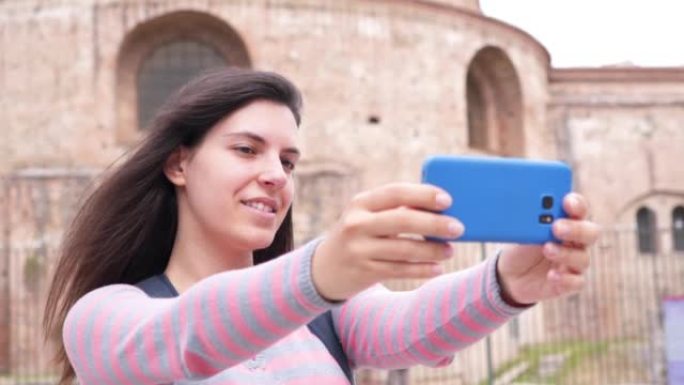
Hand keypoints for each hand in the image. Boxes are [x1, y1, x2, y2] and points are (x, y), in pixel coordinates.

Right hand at [311, 183, 463, 300]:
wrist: (324, 268)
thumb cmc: (359, 235)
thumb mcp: (366, 216)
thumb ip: (395, 209)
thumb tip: (440, 208)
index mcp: (361, 203)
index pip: (396, 192)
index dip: (423, 195)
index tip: (447, 200)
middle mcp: (357, 224)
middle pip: (403, 221)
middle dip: (435, 224)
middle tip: (458, 228)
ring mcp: (359, 249)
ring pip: (405, 249)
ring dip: (432, 250)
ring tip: (449, 251)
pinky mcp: (365, 272)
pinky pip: (400, 270)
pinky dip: (422, 270)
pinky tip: (437, 268)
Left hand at [497, 193, 600, 305]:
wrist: (510, 274)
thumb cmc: (521, 247)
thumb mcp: (522, 232)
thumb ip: (532, 222)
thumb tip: (534, 212)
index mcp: (566, 222)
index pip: (580, 210)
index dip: (577, 204)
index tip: (567, 202)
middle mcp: (575, 241)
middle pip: (590, 233)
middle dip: (576, 229)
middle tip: (557, 227)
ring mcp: (574, 263)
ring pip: (583, 258)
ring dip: (566, 254)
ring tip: (547, 249)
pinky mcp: (569, 282)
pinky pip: (576, 282)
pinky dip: (565, 279)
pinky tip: (551, 275)